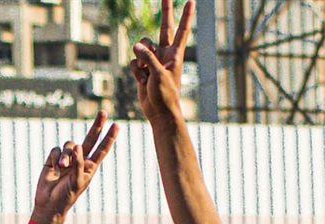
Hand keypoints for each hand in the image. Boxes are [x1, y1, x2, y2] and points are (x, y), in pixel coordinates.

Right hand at [32, 114, 118, 223]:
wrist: (49, 203)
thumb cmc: (66, 196)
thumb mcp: (77, 182)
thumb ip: (79, 164)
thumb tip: (79, 146)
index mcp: (90, 167)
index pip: (102, 150)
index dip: (109, 138)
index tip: (117, 125)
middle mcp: (80, 159)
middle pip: (90, 138)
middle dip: (97, 126)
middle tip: (104, 112)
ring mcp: (68, 158)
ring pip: (70, 144)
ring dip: (66, 155)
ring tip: (62, 167)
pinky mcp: (54, 158)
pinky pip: (56, 149)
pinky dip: (55, 158)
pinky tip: (54, 169)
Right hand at [131, 0, 192, 123]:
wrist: (159, 112)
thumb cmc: (165, 95)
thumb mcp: (158, 75)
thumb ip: (148, 58)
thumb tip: (136, 46)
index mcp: (174, 54)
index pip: (181, 30)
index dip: (185, 15)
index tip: (190, 0)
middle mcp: (164, 53)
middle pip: (163, 27)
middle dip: (166, 11)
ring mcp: (153, 60)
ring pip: (141, 47)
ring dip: (140, 60)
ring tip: (146, 75)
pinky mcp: (143, 68)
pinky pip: (134, 62)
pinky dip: (135, 72)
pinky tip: (142, 82)